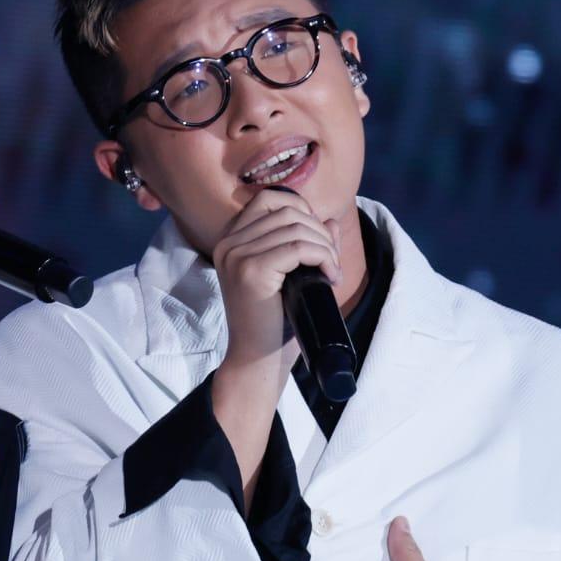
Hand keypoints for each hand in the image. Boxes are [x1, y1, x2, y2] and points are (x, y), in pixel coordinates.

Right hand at [210, 188, 343, 368]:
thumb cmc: (274, 322)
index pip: (268, 200)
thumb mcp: (291, 276)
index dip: (302, 211)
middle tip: (331, 263)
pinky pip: (298, 247)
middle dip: (320, 232)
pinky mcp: (250, 271)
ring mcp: (236, 256)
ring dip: (325, 247)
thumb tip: (330, 220)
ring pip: (296, 227)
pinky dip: (322, 257)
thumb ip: (307, 245)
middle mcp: (228, 244)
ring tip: (332, 273)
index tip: (318, 242)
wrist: (258, 360)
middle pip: (287, 211)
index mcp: (231, 241)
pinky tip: (330, 277)